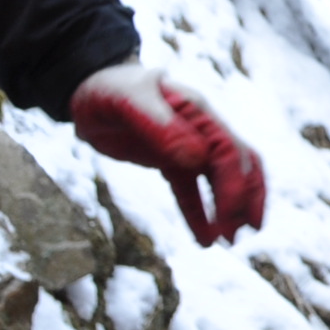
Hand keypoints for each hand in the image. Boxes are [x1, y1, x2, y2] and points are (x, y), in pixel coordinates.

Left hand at [68, 64, 264, 243]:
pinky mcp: (173, 163)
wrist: (86, 88)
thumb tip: (198, 160)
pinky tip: (205, 241)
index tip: (228, 218)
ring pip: (223, 182)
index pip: (230, 153)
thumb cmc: (108, 88)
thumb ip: (161, 127)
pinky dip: (200, 216)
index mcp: (199, 113)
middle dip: (243, 202)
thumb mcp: (129, 102)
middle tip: (237, 235)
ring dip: (229, 211)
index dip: (234, 187)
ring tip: (228, 241)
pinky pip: (192, 192)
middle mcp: (202, 130)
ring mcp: (189, 147)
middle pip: (238, 168)